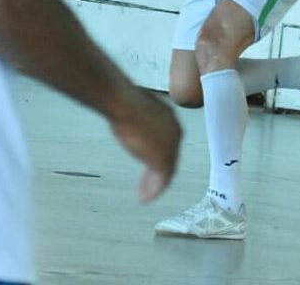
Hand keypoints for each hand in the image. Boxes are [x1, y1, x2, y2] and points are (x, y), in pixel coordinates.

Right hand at [109, 85, 181, 202]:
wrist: (125, 105)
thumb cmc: (125, 102)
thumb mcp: (135, 109)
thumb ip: (139, 118)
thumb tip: (129, 116)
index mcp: (170, 120)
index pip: (169, 142)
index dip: (159, 155)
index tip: (151, 164)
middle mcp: (174, 134)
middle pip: (170, 158)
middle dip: (158, 172)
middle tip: (149, 183)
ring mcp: (170, 147)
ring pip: (167, 172)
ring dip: (155, 185)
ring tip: (146, 195)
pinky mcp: (162, 159)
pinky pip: (162, 181)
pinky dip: (153, 191)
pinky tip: (146, 198)